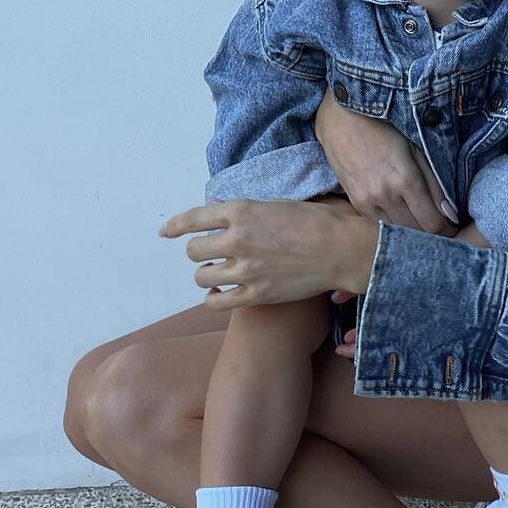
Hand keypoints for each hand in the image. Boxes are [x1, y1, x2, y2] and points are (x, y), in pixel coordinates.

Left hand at [160, 198, 377, 309]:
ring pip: (202, 277)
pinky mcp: (255, 295)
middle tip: (211, 254)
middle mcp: (237, 240)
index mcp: (241, 212)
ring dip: (206, 274)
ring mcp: (244, 270)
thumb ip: (243, 210)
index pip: (193, 219)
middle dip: (199, 252)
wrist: (341, 250)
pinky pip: (216, 302)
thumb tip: (217, 208)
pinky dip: (213, 298)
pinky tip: (221, 294)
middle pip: (193, 251)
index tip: (166, 232)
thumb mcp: (276, 204)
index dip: (175, 226)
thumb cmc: (316, 221)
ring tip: (218, 274)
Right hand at [314, 89, 458, 234]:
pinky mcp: (354, 202)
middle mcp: (386, 196)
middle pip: (415, 231)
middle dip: (430, 229)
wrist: (341, 118)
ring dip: (410, 228)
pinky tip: (397, 210)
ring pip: (396, 231)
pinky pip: (378, 224)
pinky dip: (391, 222)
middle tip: (438, 221)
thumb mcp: (416, 149)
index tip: (452, 227)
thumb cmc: (384, 127)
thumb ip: (435, 184)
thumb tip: (452, 215)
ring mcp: (367, 201)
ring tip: (418, 216)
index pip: (432, 223)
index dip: (446, 230)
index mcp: (406, 180)